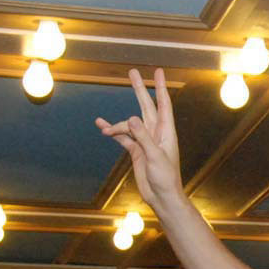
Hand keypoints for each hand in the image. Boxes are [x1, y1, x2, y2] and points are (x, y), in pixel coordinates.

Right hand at [95, 68, 183, 208]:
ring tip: (104, 128)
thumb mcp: (155, 156)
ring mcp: (145, 141)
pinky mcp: (136, 150)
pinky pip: (122, 136)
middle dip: (139, 89)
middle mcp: (156, 133)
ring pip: (129, 124)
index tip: (158, 71)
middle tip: (132, 71)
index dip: (160, 87)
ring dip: (116, 125)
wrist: (161, 197)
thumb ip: (143, 137)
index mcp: (166, 132)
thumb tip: (131, 118)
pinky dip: (113, 131)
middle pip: (146, 106)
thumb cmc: (165, 178)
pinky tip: (102, 126)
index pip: (163, 104)